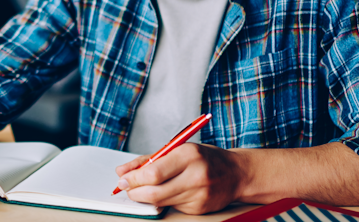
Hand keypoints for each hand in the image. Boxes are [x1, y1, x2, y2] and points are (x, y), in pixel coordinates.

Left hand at [115, 143, 244, 214]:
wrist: (236, 173)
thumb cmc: (203, 158)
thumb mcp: (177, 149)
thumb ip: (148, 159)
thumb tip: (122, 171)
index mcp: (188, 154)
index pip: (153, 173)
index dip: (133, 179)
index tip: (123, 179)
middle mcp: (195, 175)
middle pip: (154, 191)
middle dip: (135, 192)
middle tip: (127, 188)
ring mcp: (199, 194)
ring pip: (161, 202)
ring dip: (146, 197)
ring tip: (143, 189)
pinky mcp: (200, 208)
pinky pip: (172, 207)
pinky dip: (164, 201)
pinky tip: (170, 192)